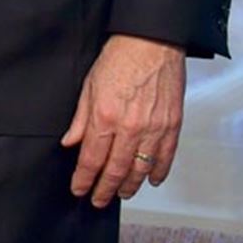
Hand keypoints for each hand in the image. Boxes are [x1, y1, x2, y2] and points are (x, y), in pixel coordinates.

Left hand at [60, 33, 185, 206]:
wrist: (152, 42)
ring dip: (130, 186)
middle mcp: (130, 128)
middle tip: (98, 199)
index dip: (84, 179)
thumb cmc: (120, 58)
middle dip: (105, 190)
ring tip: (121, 193)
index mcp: (105, 117)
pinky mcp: (172, 126)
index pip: (91, 160)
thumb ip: (81, 119)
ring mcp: (154, 129)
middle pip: (115, 170)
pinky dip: (158, 172)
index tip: (79, 189)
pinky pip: (166, 158)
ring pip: (141, 170)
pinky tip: (152, 180)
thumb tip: (71, 142)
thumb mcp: (89, 86)